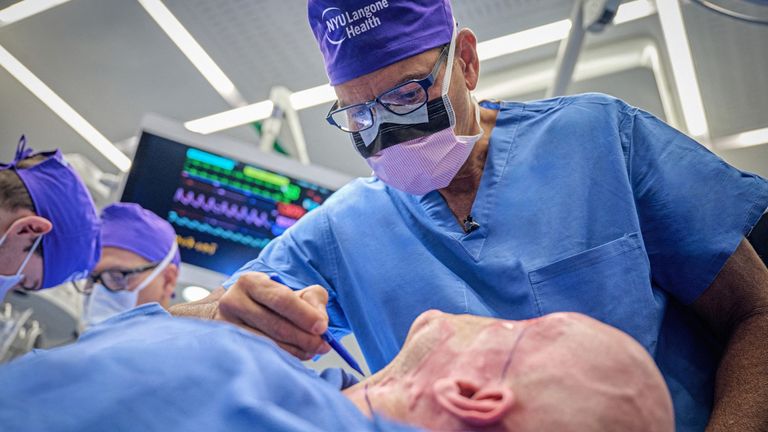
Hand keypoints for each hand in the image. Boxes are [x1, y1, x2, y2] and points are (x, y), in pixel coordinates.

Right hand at [214, 272, 330, 359]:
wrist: (238, 311)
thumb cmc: (272, 301)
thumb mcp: (294, 291)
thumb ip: (313, 299)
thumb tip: (321, 323)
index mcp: (250, 282)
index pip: (281, 299)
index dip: (304, 315)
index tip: (323, 327)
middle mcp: (233, 302)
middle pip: (275, 325)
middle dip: (304, 337)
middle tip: (324, 346)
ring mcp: (228, 326)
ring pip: (269, 344)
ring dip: (297, 350)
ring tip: (313, 351)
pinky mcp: (229, 345)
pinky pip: (263, 355)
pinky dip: (285, 357)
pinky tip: (298, 355)